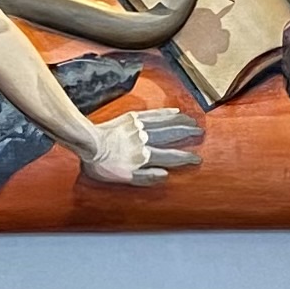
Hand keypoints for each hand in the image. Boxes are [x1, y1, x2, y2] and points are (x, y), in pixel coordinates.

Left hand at [87, 105, 204, 185]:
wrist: (88, 143)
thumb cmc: (102, 165)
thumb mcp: (123, 178)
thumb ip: (146, 177)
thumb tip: (166, 175)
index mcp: (145, 156)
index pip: (171, 157)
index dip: (185, 158)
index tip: (198, 158)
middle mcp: (145, 140)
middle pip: (171, 135)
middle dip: (187, 133)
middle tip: (201, 131)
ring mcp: (139, 128)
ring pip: (165, 123)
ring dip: (180, 121)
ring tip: (192, 120)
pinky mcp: (131, 118)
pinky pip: (153, 114)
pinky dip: (165, 113)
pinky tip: (174, 111)